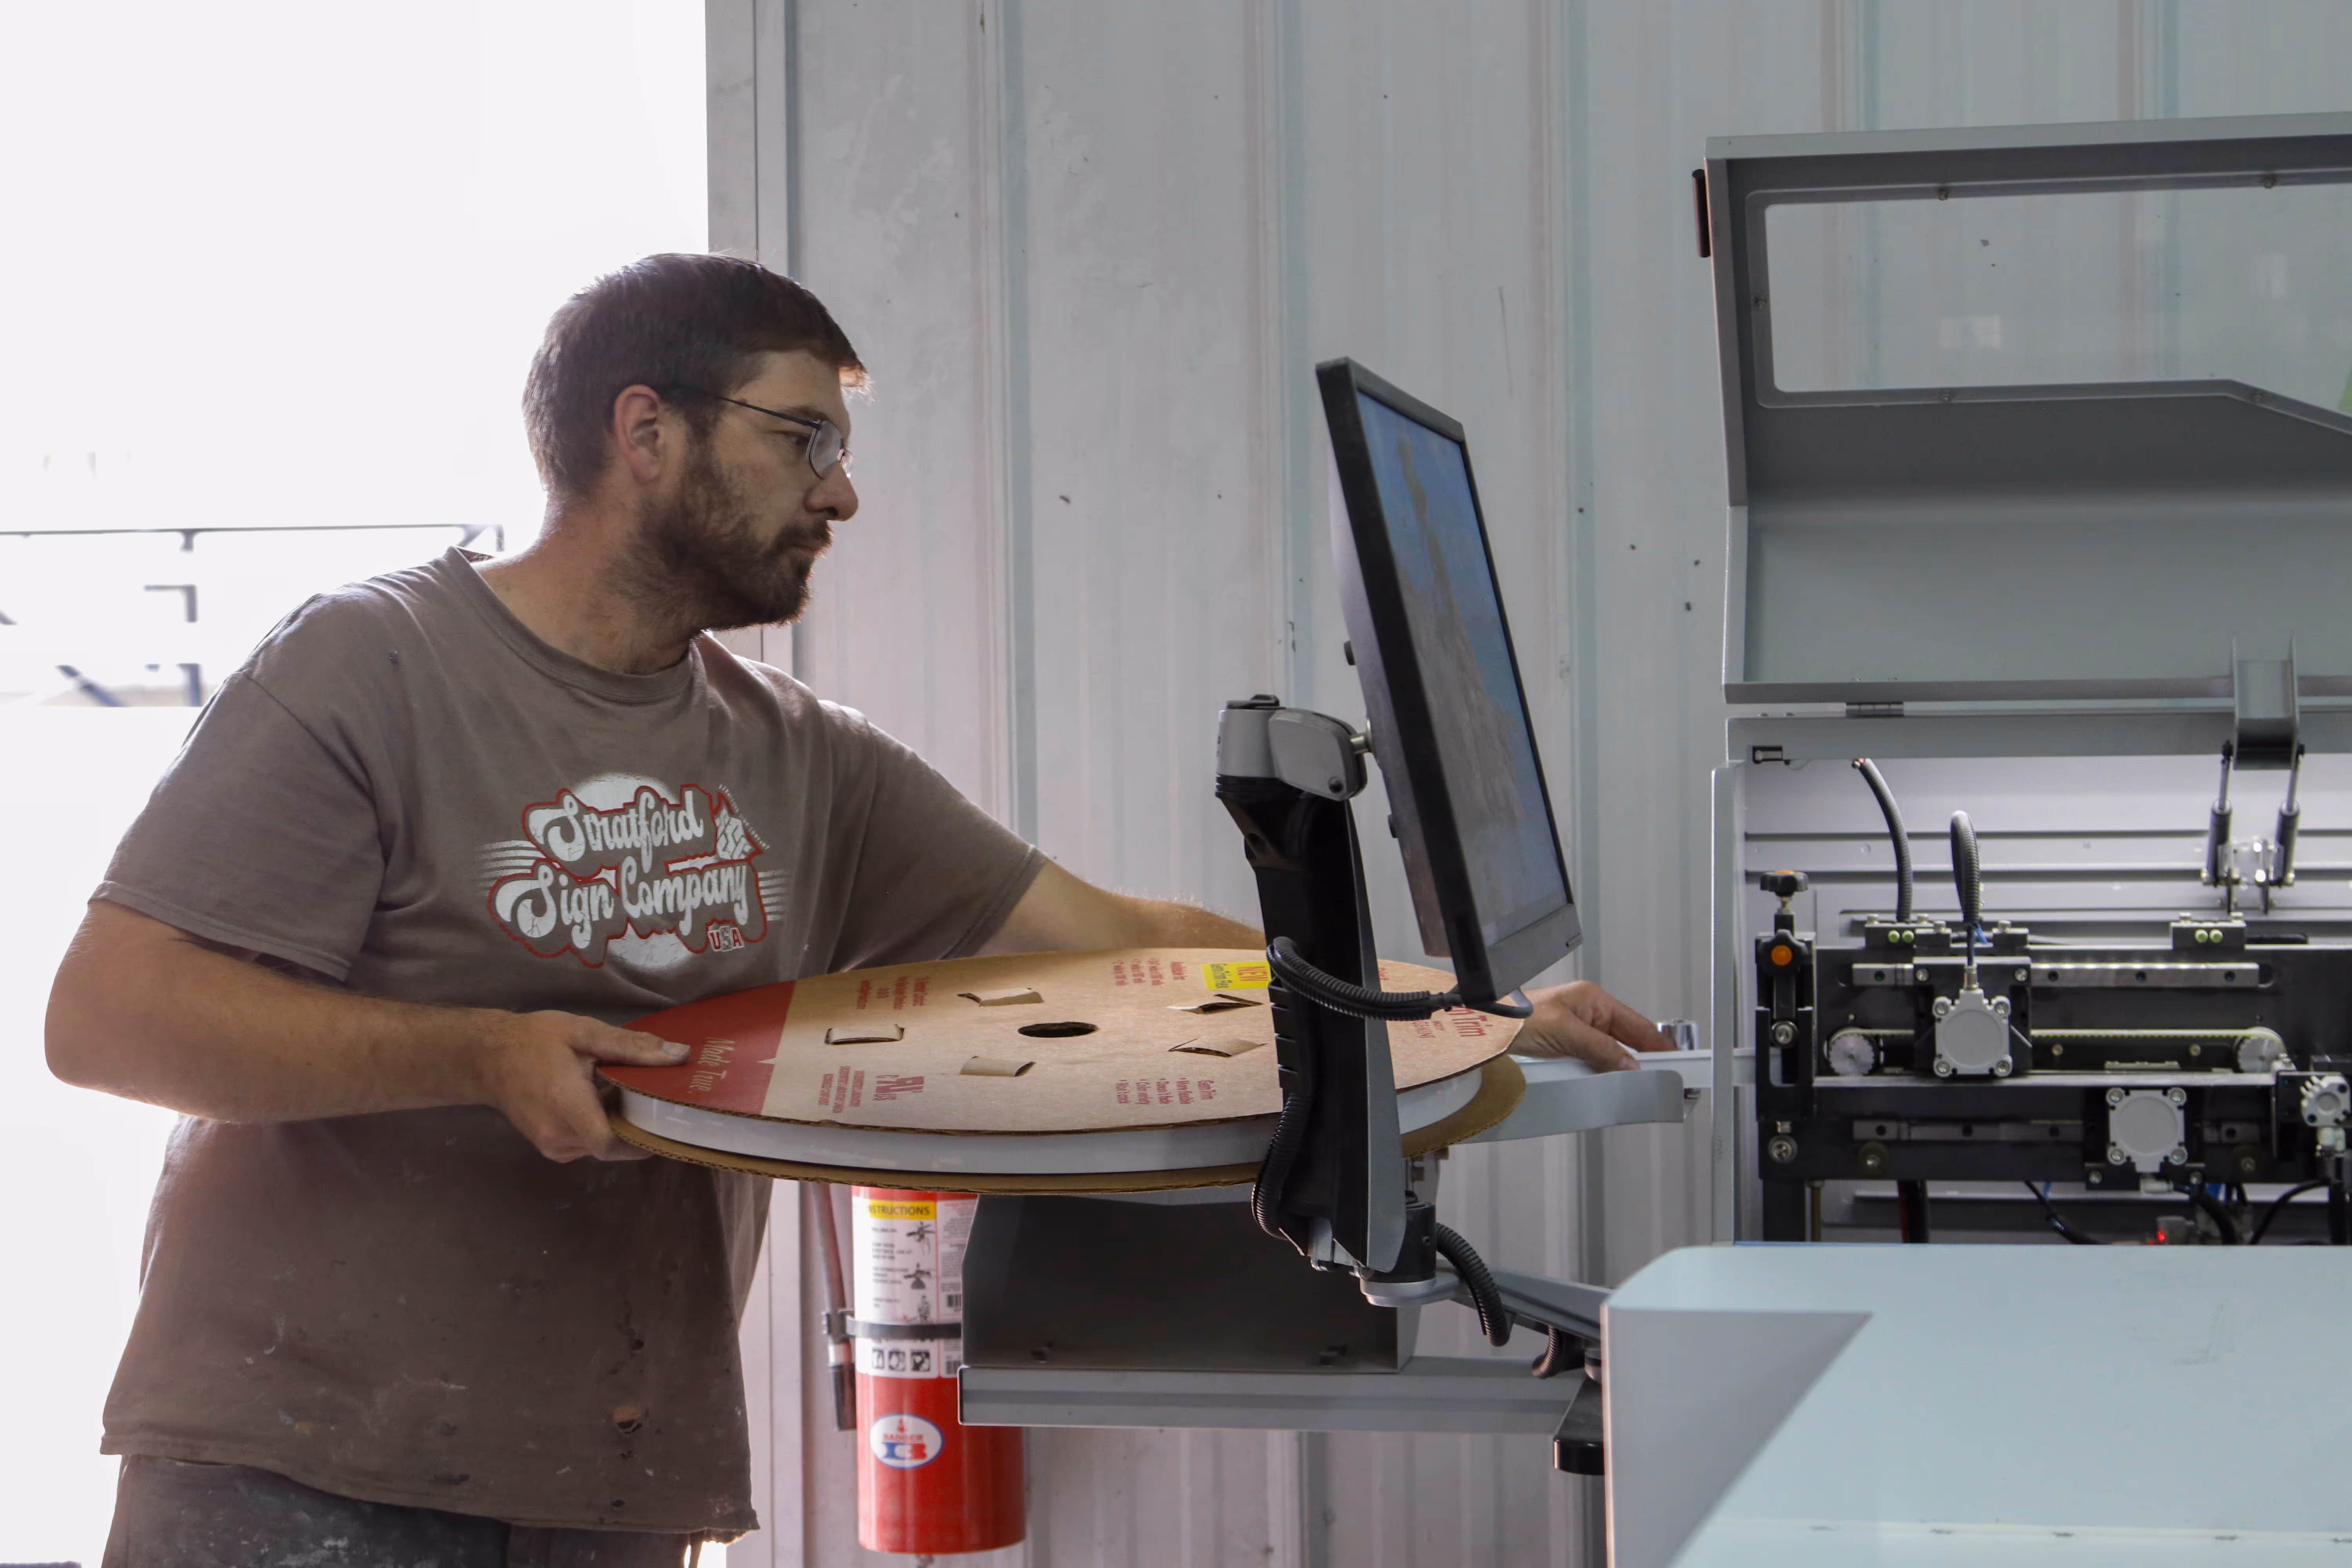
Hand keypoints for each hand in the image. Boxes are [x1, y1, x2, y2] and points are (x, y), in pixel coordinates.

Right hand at [477, 1010, 689, 1161]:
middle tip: (658, 1096)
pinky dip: (602, 1125)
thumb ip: (632, 1047)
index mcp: (567, 1108)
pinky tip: (605, 1098)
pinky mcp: (551, 1148)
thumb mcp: (584, 1033)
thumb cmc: (534, 1041)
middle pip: (613, 1144)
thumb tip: (680, 1055)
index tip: (667, 1118)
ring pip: (601, 1145)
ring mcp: (553, 1147)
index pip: (612, 1144)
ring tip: (629, 1091)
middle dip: (637, 1123)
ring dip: (619, 1123)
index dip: (643, 1138)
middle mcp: (559, 1138)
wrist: (487, 1057)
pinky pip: (587, 1143)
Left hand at [1513, 981, 1673, 1072]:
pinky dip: (1599, 1074)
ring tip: (1631, 1085)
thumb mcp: (1566, 1032)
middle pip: (1627, 1042)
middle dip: (1640, 1061)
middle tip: (1656, 1081)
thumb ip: (1601, 1049)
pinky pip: (1592, 1062)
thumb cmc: (1519, 1017)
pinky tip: (1603, 1084)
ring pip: (1611, 1055)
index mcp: (1595, 1000)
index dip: (1657, 1046)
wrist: (1487, 1026)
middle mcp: (1590, 1014)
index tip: (1674, 1062)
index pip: (1638, 1026)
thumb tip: (1630, 1065)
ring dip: (1617, 1070)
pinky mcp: (1567, 1048)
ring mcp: (1579, 1031)